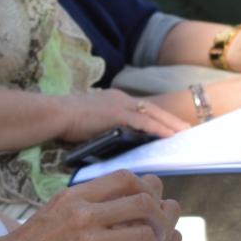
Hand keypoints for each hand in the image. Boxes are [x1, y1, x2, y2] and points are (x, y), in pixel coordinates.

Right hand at [0, 171, 181, 240]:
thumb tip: (120, 201)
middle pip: (144, 203)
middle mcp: (82, 214)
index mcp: (74, 197)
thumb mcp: (54, 213)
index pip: (126, 178)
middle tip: (157, 233)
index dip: (147, 191)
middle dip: (161, 219)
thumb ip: (84, 205)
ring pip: (144, 236)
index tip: (148, 207)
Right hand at [55, 89, 186, 142]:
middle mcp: (119, 98)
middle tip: (186, 129)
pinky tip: (169, 135)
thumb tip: (117, 142)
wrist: (54, 114)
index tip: (169, 123)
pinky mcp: (117, 113)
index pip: (140, 107)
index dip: (156, 116)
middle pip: (151, 108)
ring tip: (183, 133)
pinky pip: (143, 122)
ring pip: (151, 114)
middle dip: (169, 119)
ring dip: (169, 124)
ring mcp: (119, 104)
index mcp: (113, 100)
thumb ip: (105, 129)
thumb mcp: (90, 123)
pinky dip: (158, 128)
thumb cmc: (65, 122)